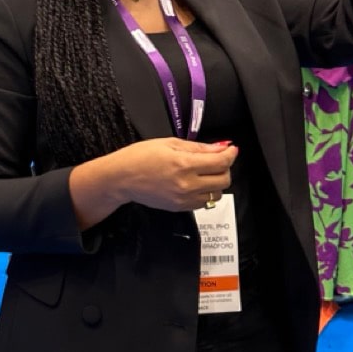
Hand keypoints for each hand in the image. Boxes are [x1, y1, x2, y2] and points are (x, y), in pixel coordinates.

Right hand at [114, 139, 236, 210]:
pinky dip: (206, 193)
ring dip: (217, 182)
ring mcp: (184, 199)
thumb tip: (220, 147)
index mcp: (184, 164)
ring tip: (206, 172)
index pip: (221, 162)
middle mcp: (187, 184)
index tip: (231, 149)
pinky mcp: (180, 208)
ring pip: (217, 194)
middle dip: (225, 167)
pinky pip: (204, 202)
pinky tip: (196, 183)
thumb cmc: (139, 157)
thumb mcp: (168, 143)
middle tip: (217, 159)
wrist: (121, 178)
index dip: (230, 154)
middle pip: (224, 180)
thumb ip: (198, 147)